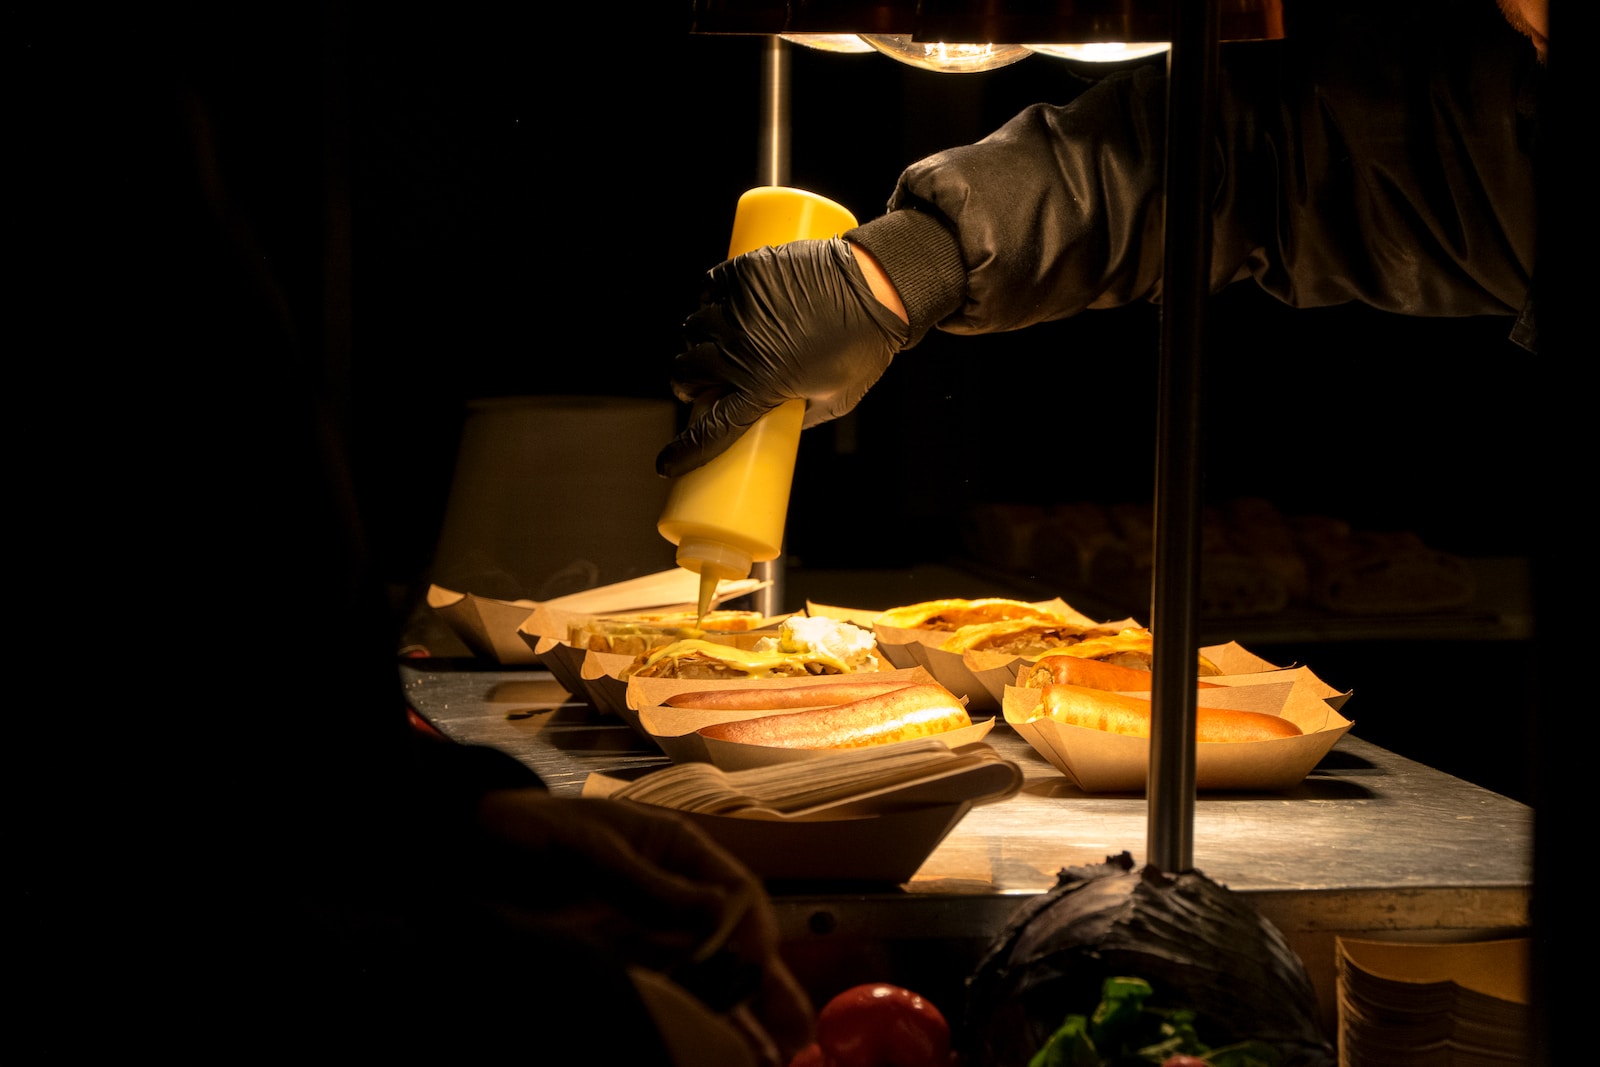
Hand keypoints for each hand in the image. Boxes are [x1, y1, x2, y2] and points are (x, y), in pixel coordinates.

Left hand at [475, 790, 814, 1063]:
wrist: (461, 852)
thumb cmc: (526, 832)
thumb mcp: (589, 851)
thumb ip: (649, 885)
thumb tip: (719, 911)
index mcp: (675, 847)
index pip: (734, 893)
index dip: (749, 932)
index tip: (752, 965)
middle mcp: (672, 890)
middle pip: (733, 940)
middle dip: (765, 985)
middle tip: (794, 1030)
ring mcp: (648, 927)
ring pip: (709, 974)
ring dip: (739, 1011)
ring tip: (772, 1053)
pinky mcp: (621, 960)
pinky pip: (670, 990)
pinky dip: (696, 1016)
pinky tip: (715, 1042)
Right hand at [656, 237, 909, 477]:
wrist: (879, 288)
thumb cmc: (864, 348)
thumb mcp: (836, 399)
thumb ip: (802, 416)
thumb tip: (777, 423)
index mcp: (764, 387)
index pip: (711, 430)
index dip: (684, 452)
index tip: (666, 464)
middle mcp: (743, 348)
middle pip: (687, 371)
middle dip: (687, 383)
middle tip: (700, 384)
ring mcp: (741, 308)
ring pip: (694, 329)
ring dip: (697, 341)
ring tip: (716, 342)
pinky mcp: (745, 274)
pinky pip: (710, 289)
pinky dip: (711, 299)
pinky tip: (724, 306)